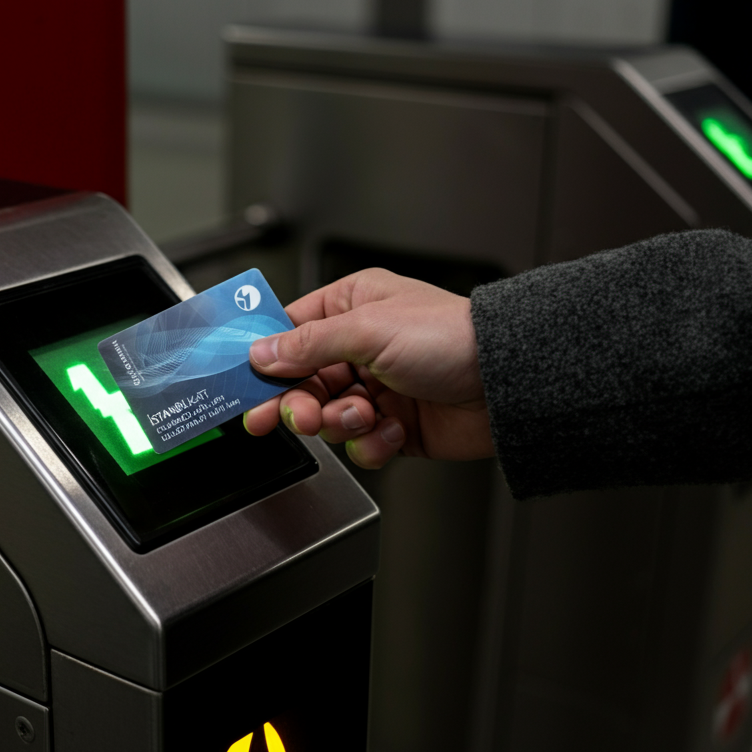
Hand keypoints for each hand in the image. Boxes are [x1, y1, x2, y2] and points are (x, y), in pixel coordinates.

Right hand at [244, 268, 493, 468]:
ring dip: (343, 423)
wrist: (507, 385)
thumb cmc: (451, 338)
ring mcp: (378, 389)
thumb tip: (262, 353)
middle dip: (301, 403)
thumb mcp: (369, 330)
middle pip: (302, 383)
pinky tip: (395, 430)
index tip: (245, 384)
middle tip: (298, 416)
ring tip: (366, 416)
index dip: (266, 361)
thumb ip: (308, 343)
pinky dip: (374, 443)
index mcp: (352, 307)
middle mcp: (362, 347)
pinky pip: (361, 445)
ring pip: (329, 418)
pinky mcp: (394, 427)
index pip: (290, 333)